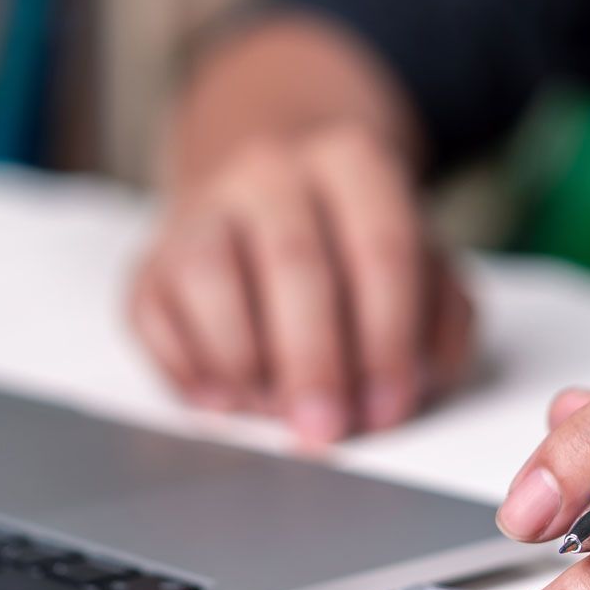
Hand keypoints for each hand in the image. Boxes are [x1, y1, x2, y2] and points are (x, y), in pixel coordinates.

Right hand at [127, 122, 473, 444]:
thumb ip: (439, 314)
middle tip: (325, 429)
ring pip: (208, 274)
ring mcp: (203, 208)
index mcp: (353, 160)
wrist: (271, 190)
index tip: (388, 406)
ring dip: (242, 360)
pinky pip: (154, 312)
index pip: (381, 245)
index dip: (386, 336)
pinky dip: (186, 367)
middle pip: (294, 260)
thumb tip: (422, 377)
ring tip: (270, 411)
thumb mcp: (422, 257)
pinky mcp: (150, 257)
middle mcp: (271, 170)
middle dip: (311, 360)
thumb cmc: (354, 243)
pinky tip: (224, 400)